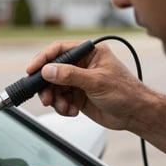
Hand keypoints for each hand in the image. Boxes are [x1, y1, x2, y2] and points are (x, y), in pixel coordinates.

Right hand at [28, 40, 152, 130]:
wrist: (134, 114)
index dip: (43, 59)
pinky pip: (60, 99)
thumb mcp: (96, 81)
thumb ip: (70, 75)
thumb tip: (48, 70)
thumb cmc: (125, 92)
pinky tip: (72, 111)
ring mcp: (77, 81)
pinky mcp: (76, 95)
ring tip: (63, 107)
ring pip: (54, 87)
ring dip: (55, 99)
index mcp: (89, 53)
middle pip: (52, 71)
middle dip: (47, 86)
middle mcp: (81, 65)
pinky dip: (62, 107)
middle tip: (47, 97)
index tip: (32, 69)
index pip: (59, 50)